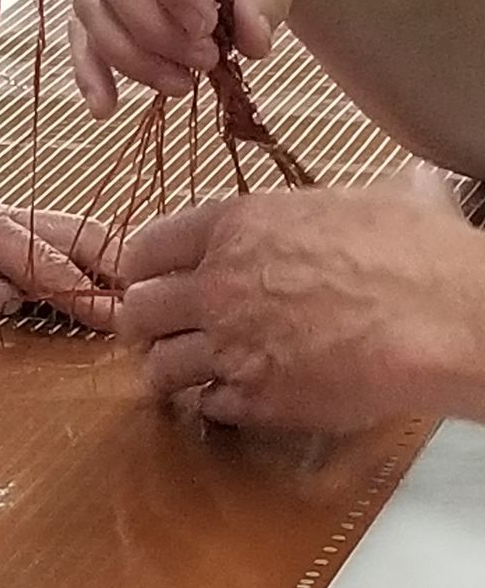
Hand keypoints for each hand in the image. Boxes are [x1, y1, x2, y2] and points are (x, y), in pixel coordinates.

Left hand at [0, 155, 120, 330]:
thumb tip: (11, 299)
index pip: (40, 259)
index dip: (83, 294)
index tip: (122, 321)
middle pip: (63, 232)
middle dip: (112, 265)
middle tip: (157, 302)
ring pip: (51, 231)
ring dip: (94, 260)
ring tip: (137, 292)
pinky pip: (25, 237)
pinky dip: (62, 255)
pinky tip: (79, 278)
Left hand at [118, 177, 484, 432]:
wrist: (450, 319)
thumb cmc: (419, 254)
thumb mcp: (376, 198)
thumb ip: (360, 198)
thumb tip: (408, 181)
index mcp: (232, 226)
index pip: (144, 246)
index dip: (141, 268)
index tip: (147, 279)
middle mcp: (217, 284)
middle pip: (138, 309)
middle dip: (144, 323)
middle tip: (160, 332)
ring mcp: (233, 345)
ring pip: (160, 365)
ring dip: (168, 371)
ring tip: (183, 374)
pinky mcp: (260, 398)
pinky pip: (207, 406)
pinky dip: (212, 406)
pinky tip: (230, 400)